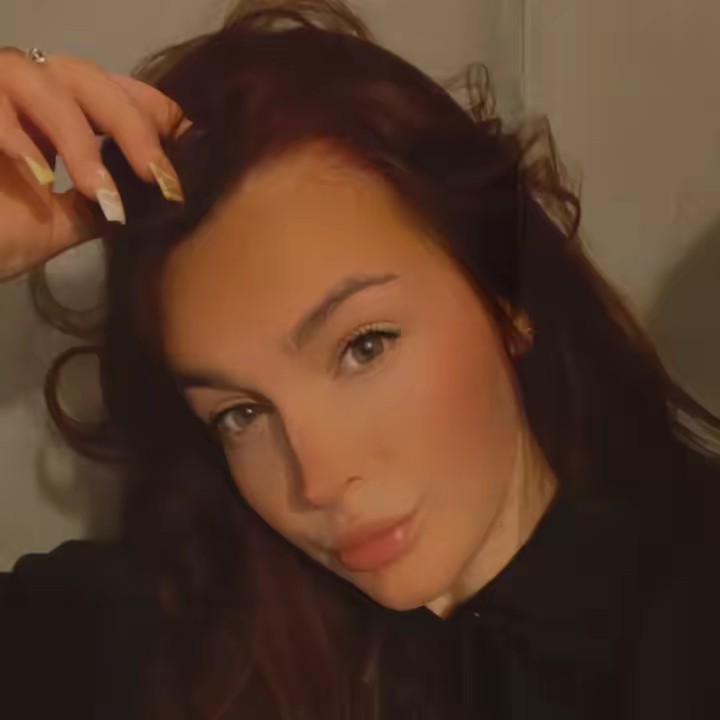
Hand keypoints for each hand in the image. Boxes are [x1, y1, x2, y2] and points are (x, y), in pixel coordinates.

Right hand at [0, 47, 188, 280]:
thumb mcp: (62, 223)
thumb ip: (102, 203)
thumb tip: (152, 202)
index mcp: (59, 116)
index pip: (117, 94)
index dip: (157, 116)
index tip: (191, 153)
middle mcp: (27, 92)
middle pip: (92, 80)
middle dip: (133, 128)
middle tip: (160, 180)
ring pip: (44, 78)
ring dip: (78, 139)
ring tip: (98, 192)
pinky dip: (18, 139)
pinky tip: (40, 179)